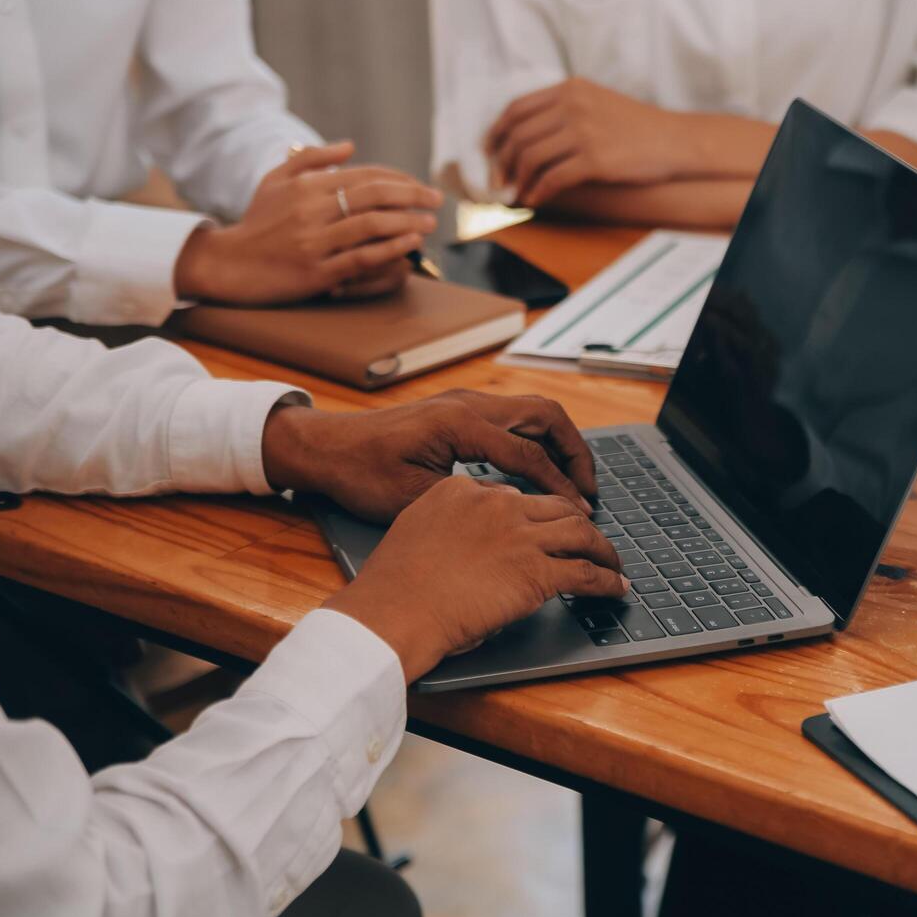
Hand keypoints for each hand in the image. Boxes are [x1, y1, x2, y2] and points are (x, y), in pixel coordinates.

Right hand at [173, 141, 442, 304]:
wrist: (229, 265)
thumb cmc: (257, 222)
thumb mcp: (275, 181)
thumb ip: (310, 158)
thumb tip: (350, 145)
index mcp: (305, 186)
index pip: (363, 175)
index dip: (398, 179)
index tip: (420, 186)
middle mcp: (311, 210)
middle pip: (373, 195)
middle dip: (412, 195)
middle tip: (437, 199)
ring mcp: (314, 242)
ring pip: (371, 225)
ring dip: (407, 222)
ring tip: (429, 223)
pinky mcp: (316, 272)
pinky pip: (361, 257)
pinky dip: (389, 249)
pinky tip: (409, 244)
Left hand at [261, 389, 597, 522]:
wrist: (326, 448)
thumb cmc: (361, 474)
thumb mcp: (415, 498)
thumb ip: (469, 501)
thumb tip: (516, 512)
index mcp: (461, 425)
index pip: (529, 454)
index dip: (560, 486)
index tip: (581, 512)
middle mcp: (469, 406)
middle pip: (546, 415)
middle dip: (575, 451)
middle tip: (590, 490)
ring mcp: (465, 403)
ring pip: (533, 412)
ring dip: (560, 443)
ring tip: (574, 481)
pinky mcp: (460, 411)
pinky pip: (514, 417)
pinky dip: (537, 440)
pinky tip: (540, 470)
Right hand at [323, 478, 625, 678]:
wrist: (394, 609)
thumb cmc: (394, 585)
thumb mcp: (416, 532)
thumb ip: (447, 528)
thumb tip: (471, 546)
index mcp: (462, 490)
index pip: (513, 495)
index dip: (534, 514)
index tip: (542, 528)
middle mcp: (497, 504)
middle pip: (555, 506)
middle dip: (578, 522)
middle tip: (589, 539)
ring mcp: (521, 536)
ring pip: (581, 531)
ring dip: (603, 548)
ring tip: (613, 562)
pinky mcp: (537, 572)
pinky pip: (586, 572)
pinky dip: (607, 580)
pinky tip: (615, 588)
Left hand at [485, 78, 685, 207]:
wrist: (674, 140)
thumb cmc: (636, 127)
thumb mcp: (596, 102)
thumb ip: (564, 109)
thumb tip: (525, 135)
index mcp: (569, 89)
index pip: (516, 108)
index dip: (496, 133)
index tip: (489, 152)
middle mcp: (573, 105)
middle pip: (518, 135)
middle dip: (501, 162)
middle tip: (498, 181)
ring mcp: (584, 131)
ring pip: (530, 157)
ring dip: (518, 179)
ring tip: (517, 192)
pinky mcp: (595, 159)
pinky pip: (553, 178)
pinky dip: (538, 192)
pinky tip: (536, 200)